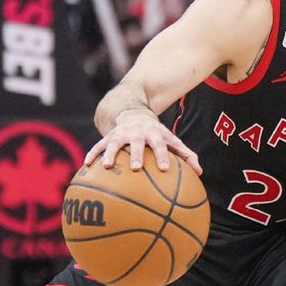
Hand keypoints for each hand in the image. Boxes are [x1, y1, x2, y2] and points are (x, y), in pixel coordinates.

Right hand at [84, 108, 201, 175]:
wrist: (134, 112)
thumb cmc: (156, 134)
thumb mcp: (171, 140)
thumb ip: (185, 155)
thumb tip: (200, 172)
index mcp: (153, 134)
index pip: (160, 144)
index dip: (163, 155)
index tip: (164, 169)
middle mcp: (137, 132)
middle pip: (136, 143)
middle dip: (136, 154)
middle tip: (137, 168)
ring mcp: (121, 133)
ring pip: (114, 142)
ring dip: (109, 153)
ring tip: (106, 165)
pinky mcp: (108, 136)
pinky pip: (98, 145)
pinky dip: (92, 154)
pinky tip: (86, 165)